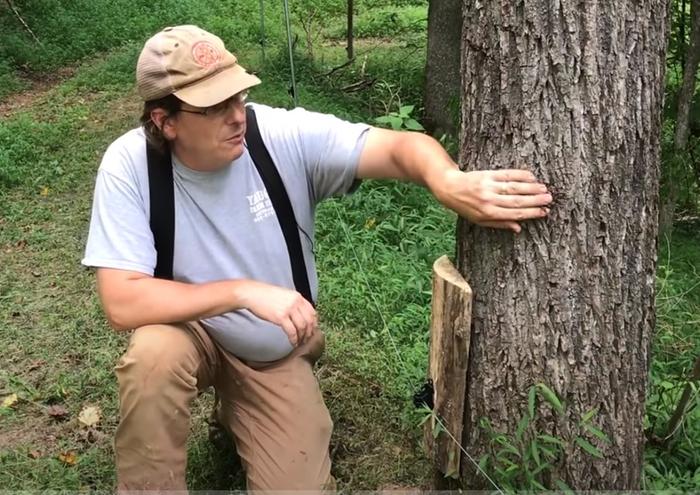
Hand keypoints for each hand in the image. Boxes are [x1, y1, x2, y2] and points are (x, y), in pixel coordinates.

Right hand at [239, 281, 316, 345]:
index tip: (312, 331)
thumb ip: (293, 303)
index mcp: (298, 297)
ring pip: (302, 327)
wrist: (252, 294)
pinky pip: (292, 331)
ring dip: (302, 337)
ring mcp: (289, 309)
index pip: (312, 312)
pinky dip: (294, 339)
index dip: (314, 324)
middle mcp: (296, 302)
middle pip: (309, 321)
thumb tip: (300, 315)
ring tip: (299, 343)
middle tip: (307, 340)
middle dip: (309, 332)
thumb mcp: (284, 296)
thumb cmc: (265, 295)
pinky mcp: (281, 317)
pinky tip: (293, 343)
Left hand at [432, 168, 552, 232]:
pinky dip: (520, 175)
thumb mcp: (479, 220)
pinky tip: (531, 177)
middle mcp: (489, 200)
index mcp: (488, 213)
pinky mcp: (488, 174)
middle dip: (535, 201)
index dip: (531, 213)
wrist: (449, 188)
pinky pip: (507, 174)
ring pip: (514, 188)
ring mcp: (489, 186)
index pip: (514, 214)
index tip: (544, 212)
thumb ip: (499, 224)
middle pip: (517, 201)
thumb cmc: (465, 207)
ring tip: (544, 189)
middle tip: (549, 200)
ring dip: (531, 188)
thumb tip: (518, 228)